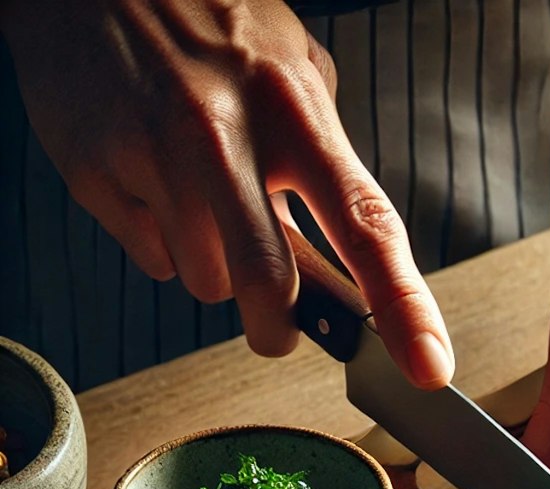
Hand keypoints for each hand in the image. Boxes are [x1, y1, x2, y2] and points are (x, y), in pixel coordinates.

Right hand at [0, 0, 452, 386]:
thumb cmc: (208, 24)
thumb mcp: (290, 68)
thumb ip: (326, 163)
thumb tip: (352, 263)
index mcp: (294, 109)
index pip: (366, 227)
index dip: (403, 308)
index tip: (427, 366)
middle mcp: (223, 134)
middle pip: (269, 285)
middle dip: (278, 326)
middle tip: (279, 328)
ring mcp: (152, 154)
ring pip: (206, 282)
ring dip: (217, 267)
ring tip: (205, 201)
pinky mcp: (94, 172)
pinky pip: (153, 258)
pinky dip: (167, 243)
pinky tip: (159, 187)